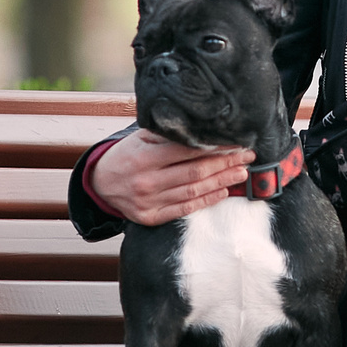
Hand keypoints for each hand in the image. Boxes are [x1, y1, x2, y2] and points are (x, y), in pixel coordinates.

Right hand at [89, 130, 253, 224]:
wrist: (100, 183)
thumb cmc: (125, 155)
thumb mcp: (140, 138)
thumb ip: (167, 135)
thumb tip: (201, 129)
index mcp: (144, 156)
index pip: (186, 151)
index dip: (214, 148)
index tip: (235, 142)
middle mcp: (146, 180)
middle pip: (195, 172)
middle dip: (225, 164)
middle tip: (246, 157)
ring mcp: (149, 201)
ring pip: (193, 191)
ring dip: (222, 182)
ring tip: (241, 173)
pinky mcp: (150, 217)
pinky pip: (184, 208)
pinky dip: (206, 200)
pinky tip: (223, 191)